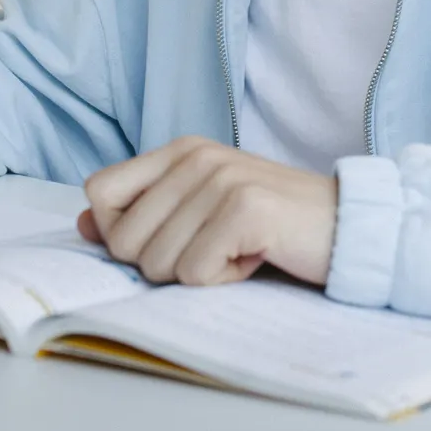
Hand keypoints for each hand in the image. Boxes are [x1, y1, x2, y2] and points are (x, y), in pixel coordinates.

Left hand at [79, 137, 336, 286]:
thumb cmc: (272, 225)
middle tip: (212, 248)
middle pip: (123, 239)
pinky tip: (256, 257)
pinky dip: (225, 281)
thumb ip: (142, 213)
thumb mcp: (201, 211)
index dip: (115, 232)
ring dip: (198, 274)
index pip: (98, 193)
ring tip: (238, 249)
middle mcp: (197, 156)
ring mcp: (221, 179)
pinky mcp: (245, 209)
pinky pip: (196, 274)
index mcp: (180, 150)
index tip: (165, 240)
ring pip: (157, 264)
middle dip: (162, 264)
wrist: (347, 226)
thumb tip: (83, 225)